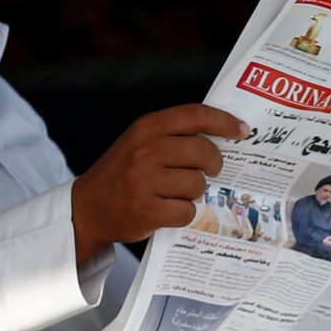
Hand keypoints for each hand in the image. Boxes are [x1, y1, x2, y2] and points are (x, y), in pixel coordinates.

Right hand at [72, 105, 245, 263]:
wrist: (88, 208)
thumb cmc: (123, 174)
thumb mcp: (140, 143)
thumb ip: (173, 135)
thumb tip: (223, 137)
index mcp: (147, 128)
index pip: (195, 115)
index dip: (224, 121)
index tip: (243, 131)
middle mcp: (145, 150)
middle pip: (204, 152)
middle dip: (214, 164)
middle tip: (210, 171)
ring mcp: (145, 180)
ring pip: (197, 184)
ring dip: (194, 193)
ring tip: (176, 194)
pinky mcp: (147, 210)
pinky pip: (187, 211)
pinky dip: (183, 214)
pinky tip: (168, 211)